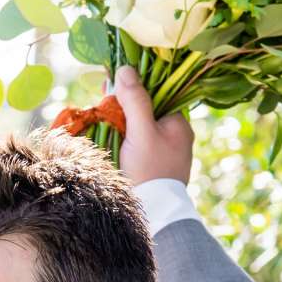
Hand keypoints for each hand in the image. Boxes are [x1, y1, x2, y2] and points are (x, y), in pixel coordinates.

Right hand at [114, 65, 192, 188]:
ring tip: (103, 125)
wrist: (154, 213)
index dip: (133, 87)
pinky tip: (113, 143)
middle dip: (124, 108)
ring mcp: (168, 153)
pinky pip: (141, 145)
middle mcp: (177, 136)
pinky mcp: (158, 168)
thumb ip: (134, 100)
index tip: (110, 87)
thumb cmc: (149, 170)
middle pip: (147, 111)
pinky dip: (127, 141)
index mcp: (179, 123)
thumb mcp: (140, 131)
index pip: (156, 94)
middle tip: (102, 106)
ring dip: (123, 125)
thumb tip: (125, 68)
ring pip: (142, 128)